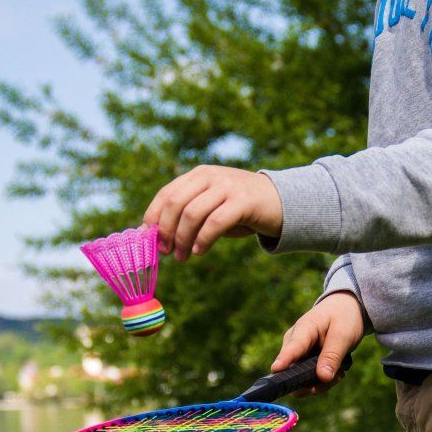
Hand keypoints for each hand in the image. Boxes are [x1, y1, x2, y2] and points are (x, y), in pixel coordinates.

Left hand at [143, 165, 282, 260]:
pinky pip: (215, 222)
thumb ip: (189, 215)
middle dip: (166, 230)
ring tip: (182, 256)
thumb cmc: (240, 210)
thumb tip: (160, 238)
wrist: (281, 202)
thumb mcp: (211, 206)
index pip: (166, 194)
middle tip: (166, 252)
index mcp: (198, 175)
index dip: (153, 217)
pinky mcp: (243, 201)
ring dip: (183, 239)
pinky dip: (203, 239)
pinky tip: (199, 251)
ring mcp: (227, 186)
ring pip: (192, 213)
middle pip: (175, 203)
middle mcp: (210, 176)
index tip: (149, 240)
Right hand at [272, 291, 364, 395]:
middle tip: (338, 376)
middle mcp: (293, 343)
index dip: (284, 360)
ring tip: (340, 372)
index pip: (292, 347)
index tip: (276, 370)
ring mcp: (296, 354)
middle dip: (314, 382)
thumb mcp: (344, 335)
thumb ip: (333, 356)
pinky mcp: (301, 362)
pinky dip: (323, 380)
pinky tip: (336, 371)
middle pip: (293, 371)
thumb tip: (323, 377)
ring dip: (322, 383)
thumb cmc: (343, 317)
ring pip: (300, 380)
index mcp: (304, 329)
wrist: (344, 308)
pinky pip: (307, 379)